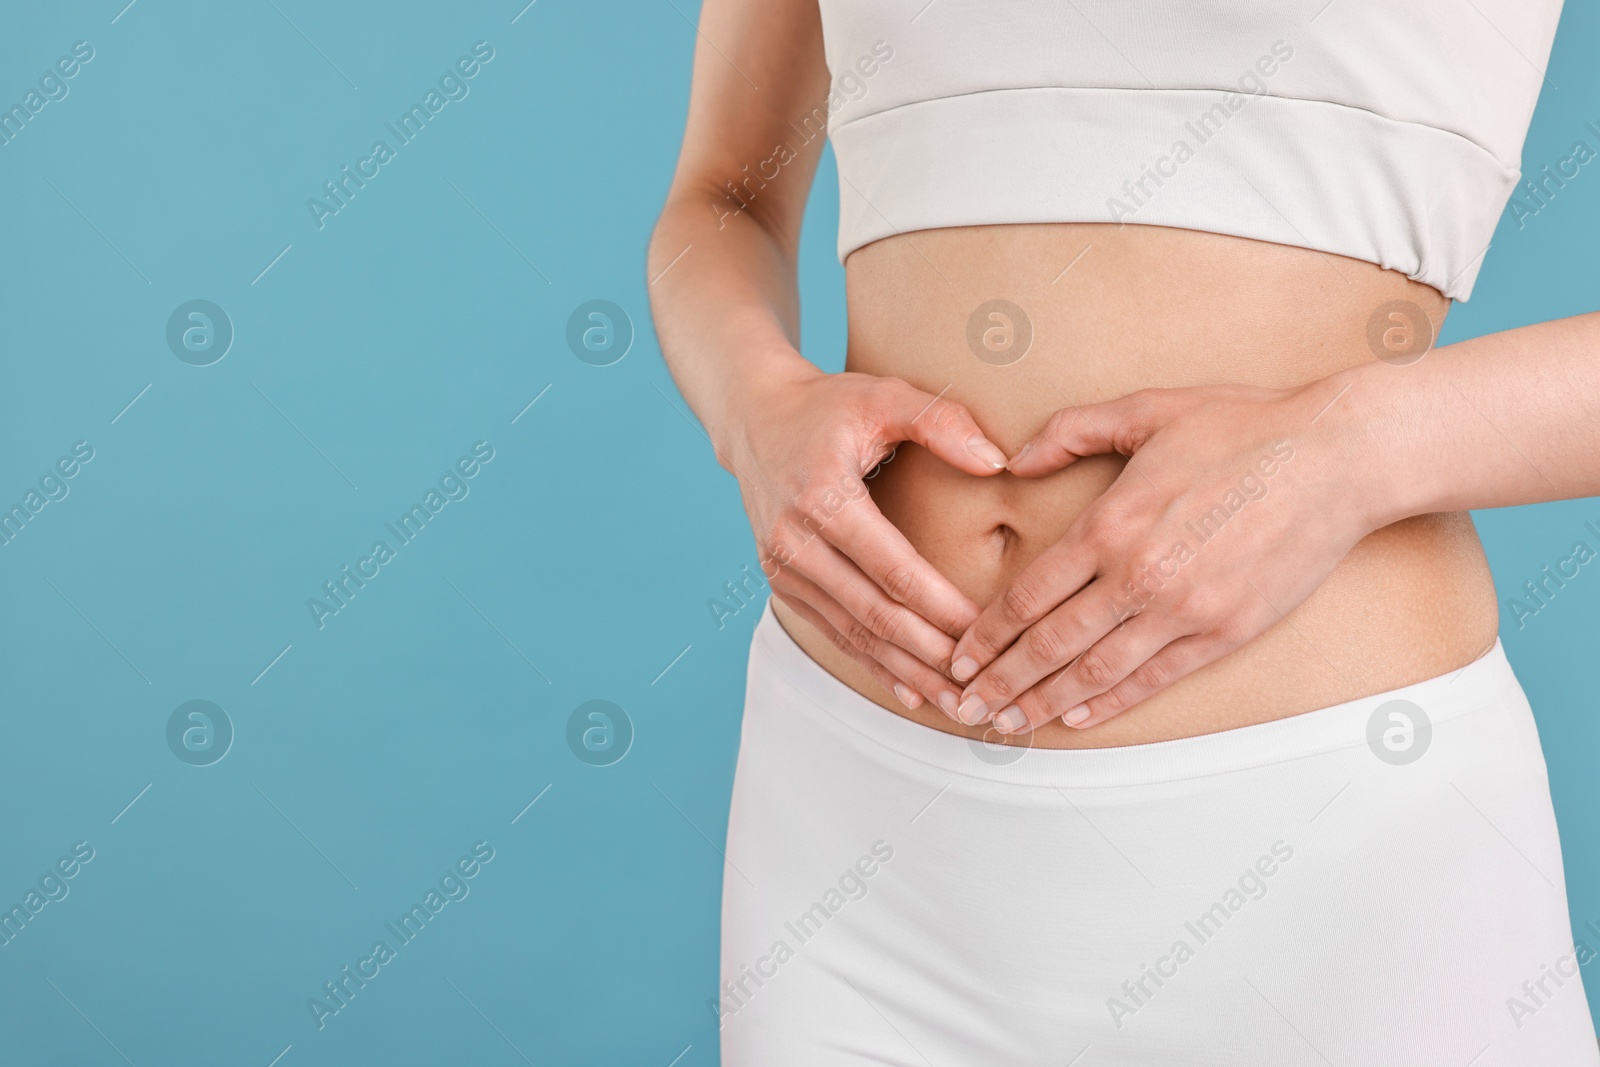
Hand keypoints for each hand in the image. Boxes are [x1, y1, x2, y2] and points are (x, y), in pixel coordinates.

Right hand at [725, 362, 1008, 711]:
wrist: (754, 417)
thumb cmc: (828, 406)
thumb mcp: (884, 395)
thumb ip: (941, 421)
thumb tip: (996, 461)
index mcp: (822, 497)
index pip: (892, 568)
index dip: (940, 607)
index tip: (986, 632)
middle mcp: (794, 540)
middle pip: (873, 613)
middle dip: (929, 655)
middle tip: (981, 685)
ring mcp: (782, 567)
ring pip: (854, 633)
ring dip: (907, 670)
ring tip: (957, 702)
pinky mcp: (781, 582)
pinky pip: (834, 631)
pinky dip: (874, 663)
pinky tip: (913, 689)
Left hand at [948, 379, 1374, 733]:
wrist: (1336, 457)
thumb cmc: (1244, 426)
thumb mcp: (1146, 410)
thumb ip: (1071, 432)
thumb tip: (1015, 459)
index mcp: (1110, 525)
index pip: (1028, 595)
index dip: (986, 633)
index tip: (960, 654)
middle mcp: (1138, 576)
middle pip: (1048, 645)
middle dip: (999, 681)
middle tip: (964, 705)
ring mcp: (1183, 610)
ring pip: (1094, 672)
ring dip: (1044, 703)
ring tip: (1008, 724)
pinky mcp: (1225, 631)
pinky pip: (1154, 678)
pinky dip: (1110, 703)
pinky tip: (1077, 718)